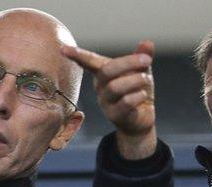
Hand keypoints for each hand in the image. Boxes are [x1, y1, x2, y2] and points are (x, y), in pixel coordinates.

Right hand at [61, 41, 156, 159]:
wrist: (142, 119)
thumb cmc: (138, 92)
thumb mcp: (142, 72)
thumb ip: (143, 57)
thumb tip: (148, 43)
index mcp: (103, 73)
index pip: (89, 62)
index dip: (77, 55)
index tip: (63, 49)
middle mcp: (100, 87)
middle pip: (106, 71)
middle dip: (128, 62)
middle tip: (146, 60)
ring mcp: (105, 102)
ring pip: (116, 87)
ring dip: (136, 80)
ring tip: (146, 80)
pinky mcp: (115, 116)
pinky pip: (125, 102)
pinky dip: (138, 95)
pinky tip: (143, 95)